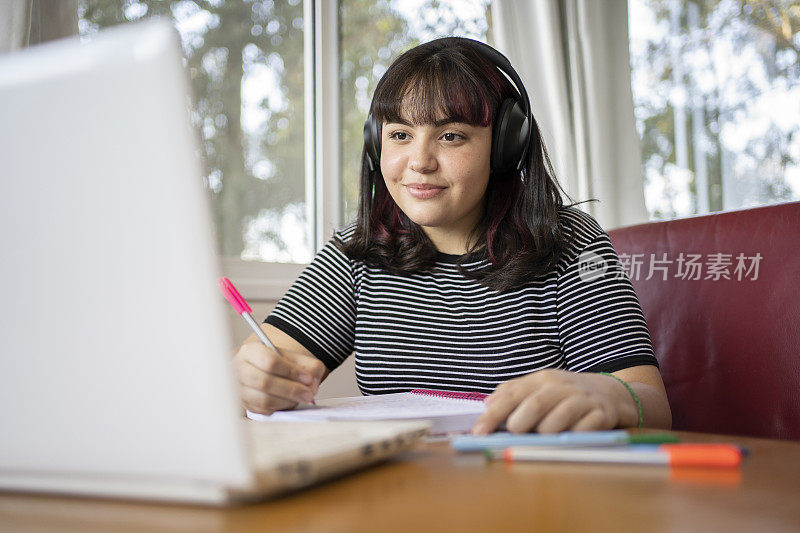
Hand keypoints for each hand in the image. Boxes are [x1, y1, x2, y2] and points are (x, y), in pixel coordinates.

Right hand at [233, 341, 325, 414]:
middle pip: (264, 382)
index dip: (291, 372)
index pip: (270, 362)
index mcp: (250, 351)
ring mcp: (238, 389)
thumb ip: (309, 366)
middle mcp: (239, 369)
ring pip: (264, 400)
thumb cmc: (279, 364)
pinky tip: (289, 401)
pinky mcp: (243, 405)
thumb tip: (312, 384)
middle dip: (291, 390)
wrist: (266, 371)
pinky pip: (264, 411)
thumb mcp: (294, 357)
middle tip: (308, 394)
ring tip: (300, 398)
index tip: (308, 378)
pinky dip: (280, 408)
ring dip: (287, 401)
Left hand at [472, 369, 637, 434]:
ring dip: (544, 434)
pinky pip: (582, 432)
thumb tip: (488, 402)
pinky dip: (570, 439)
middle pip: (533, 406)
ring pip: (556, 422)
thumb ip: (513, 392)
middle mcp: (561, 387)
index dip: (492, 415)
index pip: (511, 395)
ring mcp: (582, 401)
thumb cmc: (566, 393)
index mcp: (542, 379)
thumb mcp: (540, 386)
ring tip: (543, 435)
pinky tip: (568, 438)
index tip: (478, 432)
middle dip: (518, 424)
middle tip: (514, 434)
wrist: (611, 391)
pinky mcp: (601, 415)